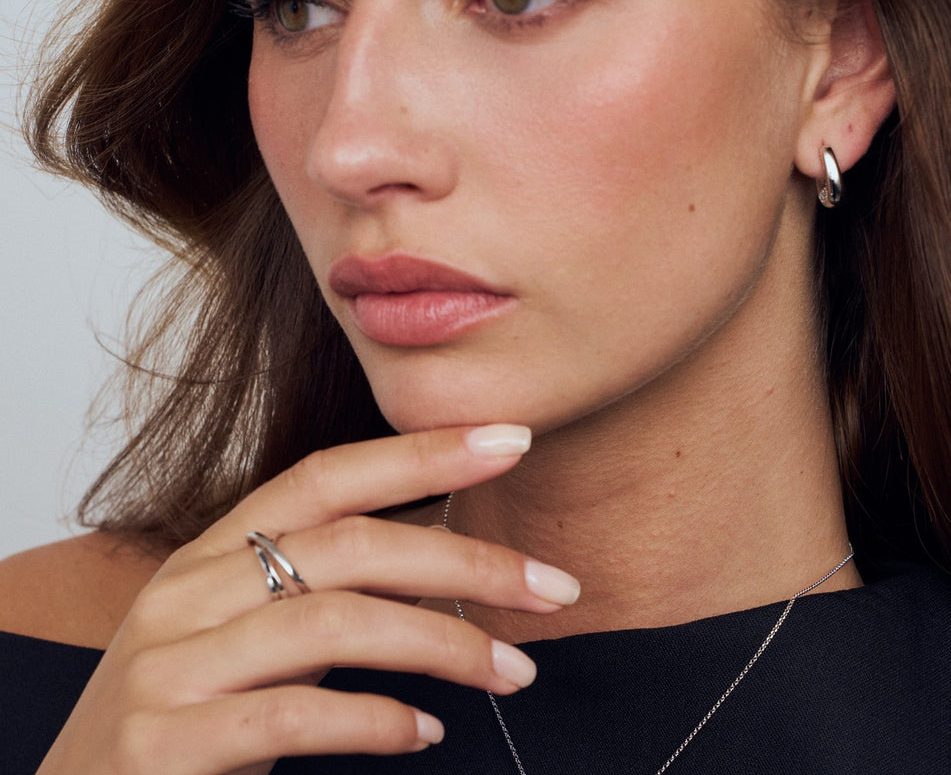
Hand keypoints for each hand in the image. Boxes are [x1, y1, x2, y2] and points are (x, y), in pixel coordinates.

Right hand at [38, 424, 577, 774]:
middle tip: (555, 586)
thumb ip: (318, 588)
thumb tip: (444, 569)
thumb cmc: (184, 712)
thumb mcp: (242, 629)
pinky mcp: (164, 740)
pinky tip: (427, 733)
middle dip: (467, 562)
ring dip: (445, 644)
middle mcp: (187, 589)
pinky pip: (292, 713)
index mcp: (212, 549)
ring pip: (333, 619)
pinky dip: (375, 719)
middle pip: (350, 544)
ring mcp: (170, 663)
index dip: (421, 452)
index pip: (328, 474)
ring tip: (517, 671)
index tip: (511, 440)